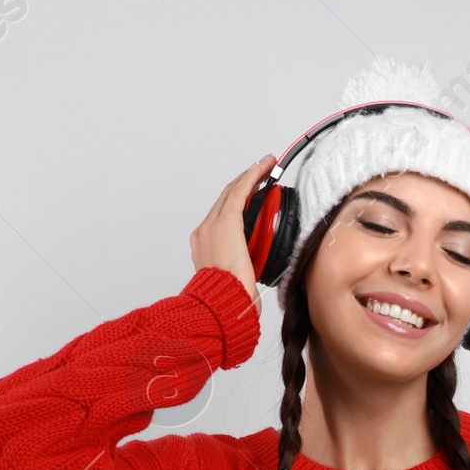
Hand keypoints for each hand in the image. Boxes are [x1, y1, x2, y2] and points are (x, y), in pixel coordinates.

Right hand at [189, 155, 273, 307]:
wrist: (222, 303)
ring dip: (250, 176)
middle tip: (262, 172)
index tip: (251, 191)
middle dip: (243, 183)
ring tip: (266, 166)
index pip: (220, 214)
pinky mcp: (226, 223)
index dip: (236, 199)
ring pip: (232, 192)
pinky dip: (253, 177)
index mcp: (203, 246)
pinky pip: (241, 191)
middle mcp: (203, 232)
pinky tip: (265, 168)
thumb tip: (256, 271)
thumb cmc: (229, 299)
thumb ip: (241, 269)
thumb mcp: (235, 281)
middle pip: (224, 199)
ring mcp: (211, 226)